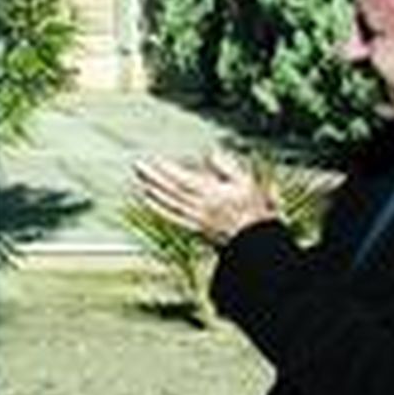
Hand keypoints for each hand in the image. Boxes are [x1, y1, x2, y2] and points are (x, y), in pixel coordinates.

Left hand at [133, 150, 277, 246]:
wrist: (254, 241)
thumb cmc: (253, 211)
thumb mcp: (246, 182)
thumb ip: (228, 166)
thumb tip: (211, 154)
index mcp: (211, 194)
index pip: (183, 179)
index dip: (167, 169)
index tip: (154, 160)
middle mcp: (198, 206)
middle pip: (170, 189)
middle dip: (153, 177)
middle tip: (138, 165)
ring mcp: (194, 218)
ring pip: (168, 202)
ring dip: (152, 189)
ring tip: (140, 179)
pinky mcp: (194, 227)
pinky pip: (171, 216)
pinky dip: (158, 207)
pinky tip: (148, 199)